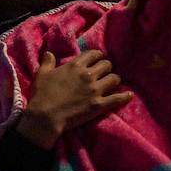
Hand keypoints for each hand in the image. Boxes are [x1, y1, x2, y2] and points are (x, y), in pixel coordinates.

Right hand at [16, 49, 132, 149]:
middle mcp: (88, 75)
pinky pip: (118, 98)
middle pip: (107, 65)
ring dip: (113, 80)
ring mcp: (95, 90)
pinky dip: (125, 97)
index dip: (97, 56)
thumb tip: (50, 53)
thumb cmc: (42, 95)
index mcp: (75, 66)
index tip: (97, 60)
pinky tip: (129, 95)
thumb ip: (48, 62)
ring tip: (111, 84)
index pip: (94, 54)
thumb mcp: (42, 74)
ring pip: (115, 79)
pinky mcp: (99, 105)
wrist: (45, 117)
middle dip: (106, 68)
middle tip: (103, 74)